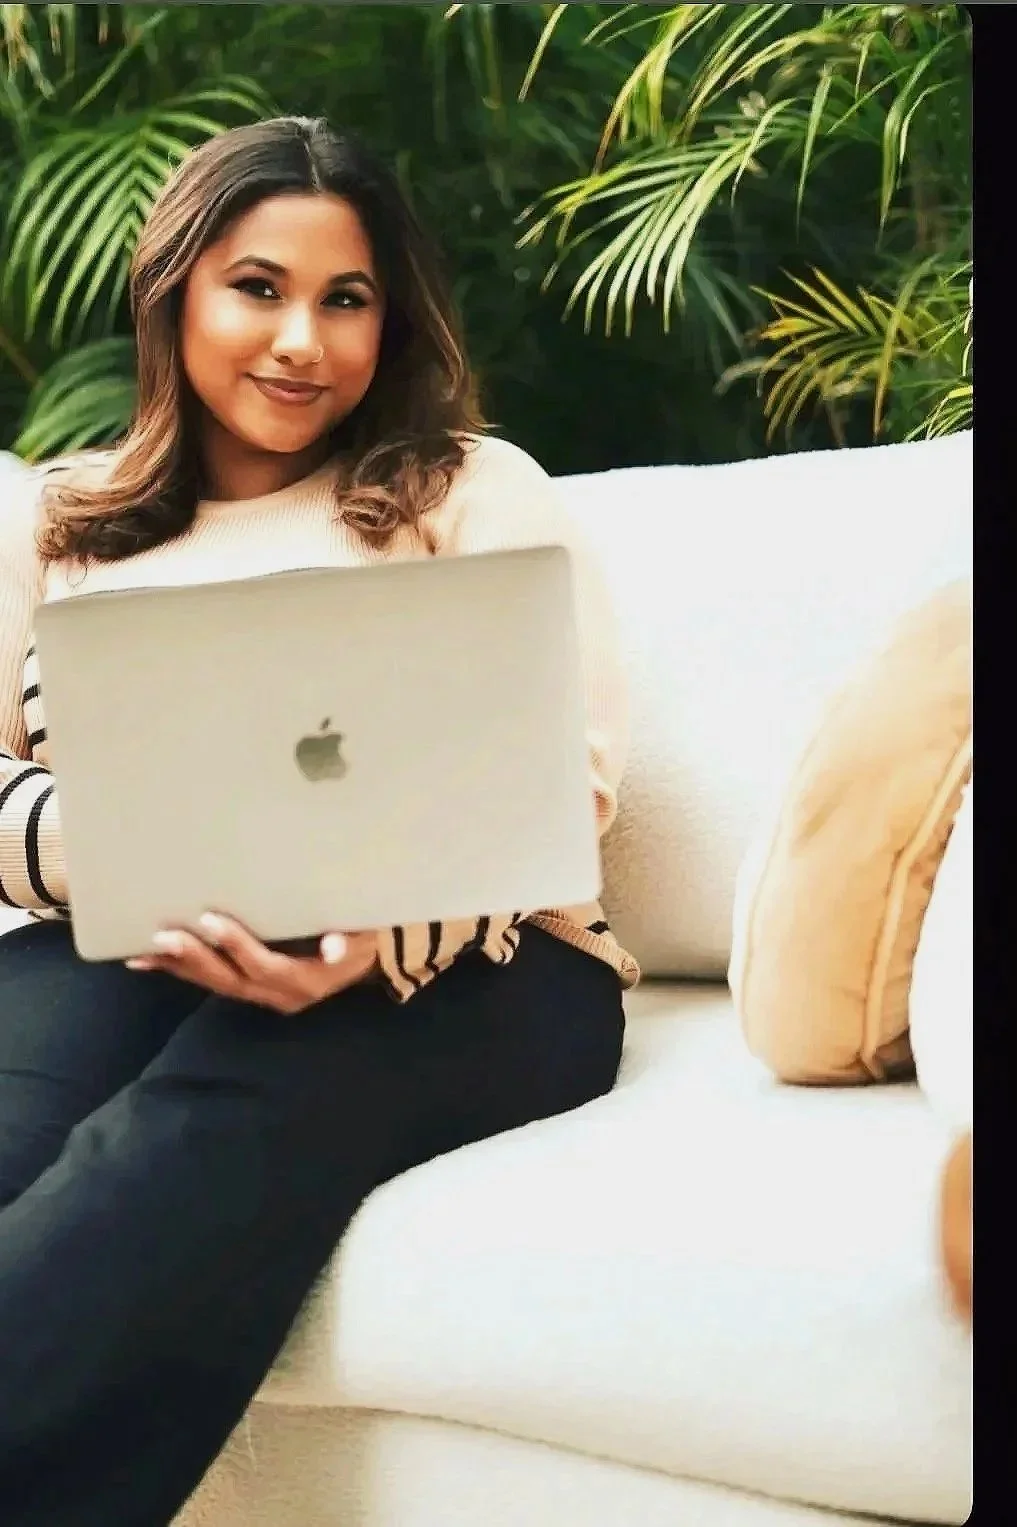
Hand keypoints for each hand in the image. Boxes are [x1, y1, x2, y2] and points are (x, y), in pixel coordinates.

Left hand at [127, 914, 378, 1014]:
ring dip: (179, 968)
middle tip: (162, 937)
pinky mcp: (251, 988)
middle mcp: (279, 994)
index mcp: (305, 981)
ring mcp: (263, 994)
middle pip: (230, 980)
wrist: (367, 959)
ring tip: (141, 953)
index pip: (264, 966)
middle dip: (195, 959)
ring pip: (216, 984)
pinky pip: (214, 981)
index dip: (237, 946)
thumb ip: (350, 941)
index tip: (210, 920)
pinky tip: (149, 960)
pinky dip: (182, 970)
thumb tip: (333, 946)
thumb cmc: (362, 937)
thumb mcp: (363, 937)